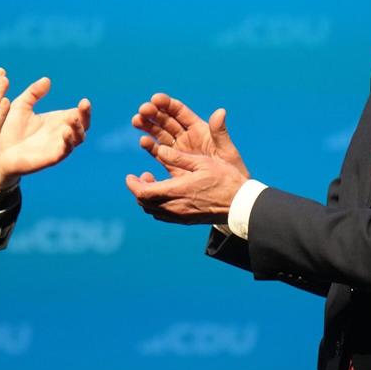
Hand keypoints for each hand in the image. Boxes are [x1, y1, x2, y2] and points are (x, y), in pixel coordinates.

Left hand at [0, 77, 90, 188]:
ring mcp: (57, 146)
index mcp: (57, 120)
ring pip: (77, 139)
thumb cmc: (9, 129)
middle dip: (85, 115)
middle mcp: (60, 133)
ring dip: (78, 128)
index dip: (84, 109)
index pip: (77, 114)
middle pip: (82, 125)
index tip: (84, 101)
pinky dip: (68, 142)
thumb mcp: (21, 106)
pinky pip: (64, 151)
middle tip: (84, 104)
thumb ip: (33, 93)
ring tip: (73, 117)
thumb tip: (47, 79)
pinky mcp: (50, 158)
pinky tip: (66, 132)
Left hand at [125, 145, 247, 224]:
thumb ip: (179, 157)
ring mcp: (180, 216)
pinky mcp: (186, 220)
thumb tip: (160, 150)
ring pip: (153, 211)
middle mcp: (176, 207)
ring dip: (148, 198)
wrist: (241, 205)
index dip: (133, 185)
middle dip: (139, 190)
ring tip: (153, 182)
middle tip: (142, 176)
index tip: (130, 176)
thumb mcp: (203, 163)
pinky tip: (165, 193)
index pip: (145, 192)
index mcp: (177, 191)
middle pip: (145, 203)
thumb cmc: (224, 180)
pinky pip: (163, 215)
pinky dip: (157, 205)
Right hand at [132, 93, 248, 177]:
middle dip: (153, 114)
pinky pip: (158, 152)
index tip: (155, 99)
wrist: (226, 196)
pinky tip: (143, 141)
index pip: (180, 112)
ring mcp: (177, 150)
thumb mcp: (226, 151)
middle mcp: (186, 137)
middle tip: (142, 111)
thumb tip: (220, 111)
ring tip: (136, 121)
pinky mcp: (171, 163)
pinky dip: (150, 146)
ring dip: (147, 126)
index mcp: (199, 129)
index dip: (167, 104)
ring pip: (159, 134)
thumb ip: (220, 133)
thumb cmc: (232, 171)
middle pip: (166, 120)